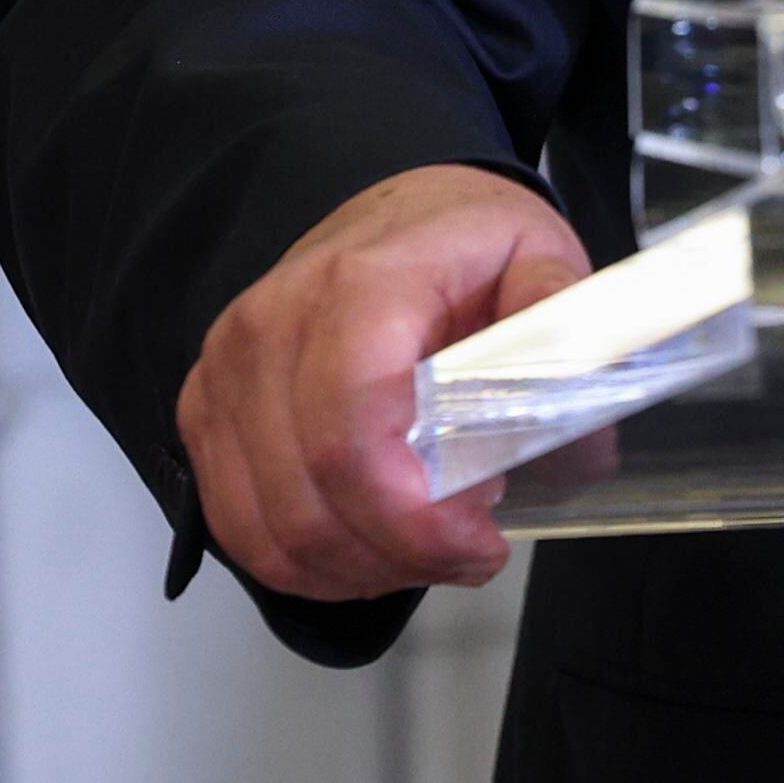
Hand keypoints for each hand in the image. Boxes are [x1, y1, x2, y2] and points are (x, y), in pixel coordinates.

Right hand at [176, 163, 589, 599]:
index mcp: (358, 288)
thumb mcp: (541, 256)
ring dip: (354, 567)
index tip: (480, 543)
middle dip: (398, 556)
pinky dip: (304, 560)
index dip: (411, 522)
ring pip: (267, 530)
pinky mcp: (205, 409)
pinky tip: (366, 543)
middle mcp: (271, 328)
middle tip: (468, 550)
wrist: (397, 215)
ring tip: (424, 543)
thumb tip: (578, 406)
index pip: (352, 438)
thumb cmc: (462, 244)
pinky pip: (237, 525)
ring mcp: (226, 372)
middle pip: (307, 502)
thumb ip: (563, 328)